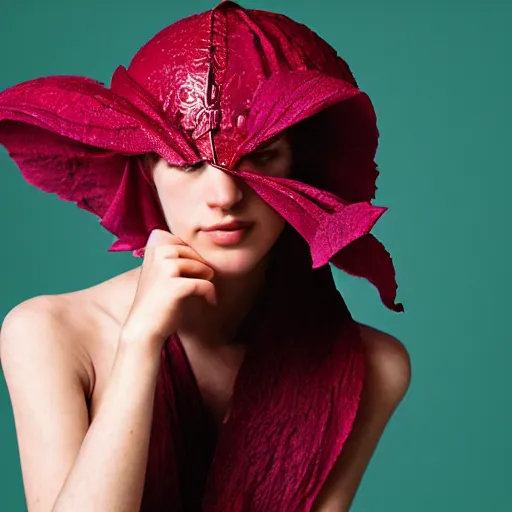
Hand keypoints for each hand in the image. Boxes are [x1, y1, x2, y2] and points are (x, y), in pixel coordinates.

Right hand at [120, 229, 215, 347]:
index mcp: (153, 248)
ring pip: (200, 266)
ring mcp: (166, 268)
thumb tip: (201, 251)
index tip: (194, 271)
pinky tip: (211, 301)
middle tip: (203, 280)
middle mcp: (158, 253)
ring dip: (207, 278)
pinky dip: (210, 293)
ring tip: (205, 290)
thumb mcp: (159, 272)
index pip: (183, 242)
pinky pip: (204, 284)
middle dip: (201, 266)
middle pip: (193, 252)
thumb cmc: (156, 301)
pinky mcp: (176, 285)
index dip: (192, 255)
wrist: (143, 328)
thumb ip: (172, 258)